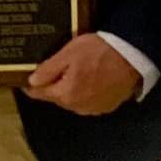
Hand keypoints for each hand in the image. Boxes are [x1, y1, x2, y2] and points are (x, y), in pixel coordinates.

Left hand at [24, 34, 141, 116]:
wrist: (133, 56)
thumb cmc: (99, 51)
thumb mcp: (68, 53)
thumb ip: (48, 70)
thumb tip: (31, 82)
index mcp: (65, 95)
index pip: (40, 94)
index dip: (31, 85)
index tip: (26, 77)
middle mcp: (78, 107)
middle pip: (57, 97)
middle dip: (53, 85)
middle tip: (54, 68)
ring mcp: (94, 109)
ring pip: (73, 100)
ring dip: (70, 89)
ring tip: (74, 72)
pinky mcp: (108, 107)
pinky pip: (89, 101)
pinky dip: (86, 92)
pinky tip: (90, 79)